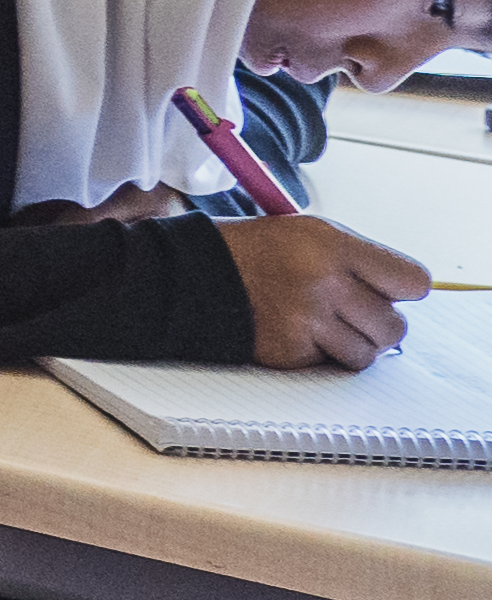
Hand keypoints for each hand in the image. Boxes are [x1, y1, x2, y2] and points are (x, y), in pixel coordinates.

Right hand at [227, 210, 431, 370]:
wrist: (187, 274)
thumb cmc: (249, 252)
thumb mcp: (306, 234)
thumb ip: (357, 260)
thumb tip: (400, 296)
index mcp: (332, 244)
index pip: (412, 281)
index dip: (402, 289)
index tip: (388, 291)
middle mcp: (324, 281)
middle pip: (394, 325)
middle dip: (377, 324)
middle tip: (349, 312)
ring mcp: (306, 320)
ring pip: (367, 353)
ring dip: (351, 345)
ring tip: (323, 325)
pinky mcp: (290, 351)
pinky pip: (331, 365)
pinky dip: (319, 355)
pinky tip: (295, 333)